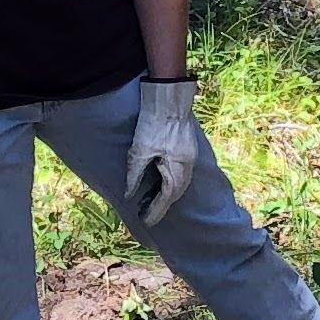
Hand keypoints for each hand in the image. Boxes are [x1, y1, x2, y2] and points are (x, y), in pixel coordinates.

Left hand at [126, 76, 203, 228]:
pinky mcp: (188, 148)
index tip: (146, 222)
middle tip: (147, 213)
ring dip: (167, 193)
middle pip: (176, 193)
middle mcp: (188, 166)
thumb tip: (129, 194)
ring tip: (151, 199)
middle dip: (162, 205)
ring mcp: (190, 156)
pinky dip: (171, 181)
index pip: (166, 198)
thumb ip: (135, 174)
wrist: (169, 97)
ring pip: (179, 183)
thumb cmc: (154, 123)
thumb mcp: (139, 150)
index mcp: (177, 169)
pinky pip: (181, 172)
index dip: (155, 211)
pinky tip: (161, 179)